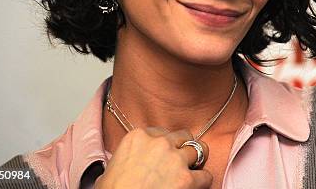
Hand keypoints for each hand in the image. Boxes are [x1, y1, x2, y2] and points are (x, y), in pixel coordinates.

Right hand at [95, 127, 211, 188]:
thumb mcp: (109, 170)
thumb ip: (124, 159)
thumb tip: (122, 167)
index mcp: (138, 137)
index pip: (160, 131)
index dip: (164, 143)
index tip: (163, 153)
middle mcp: (159, 143)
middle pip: (183, 136)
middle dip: (182, 147)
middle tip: (179, 161)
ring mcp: (175, 159)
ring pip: (199, 149)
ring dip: (196, 161)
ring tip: (192, 170)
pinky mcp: (187, 179)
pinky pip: (205, 175)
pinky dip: (202, 182)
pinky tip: (194, 187)